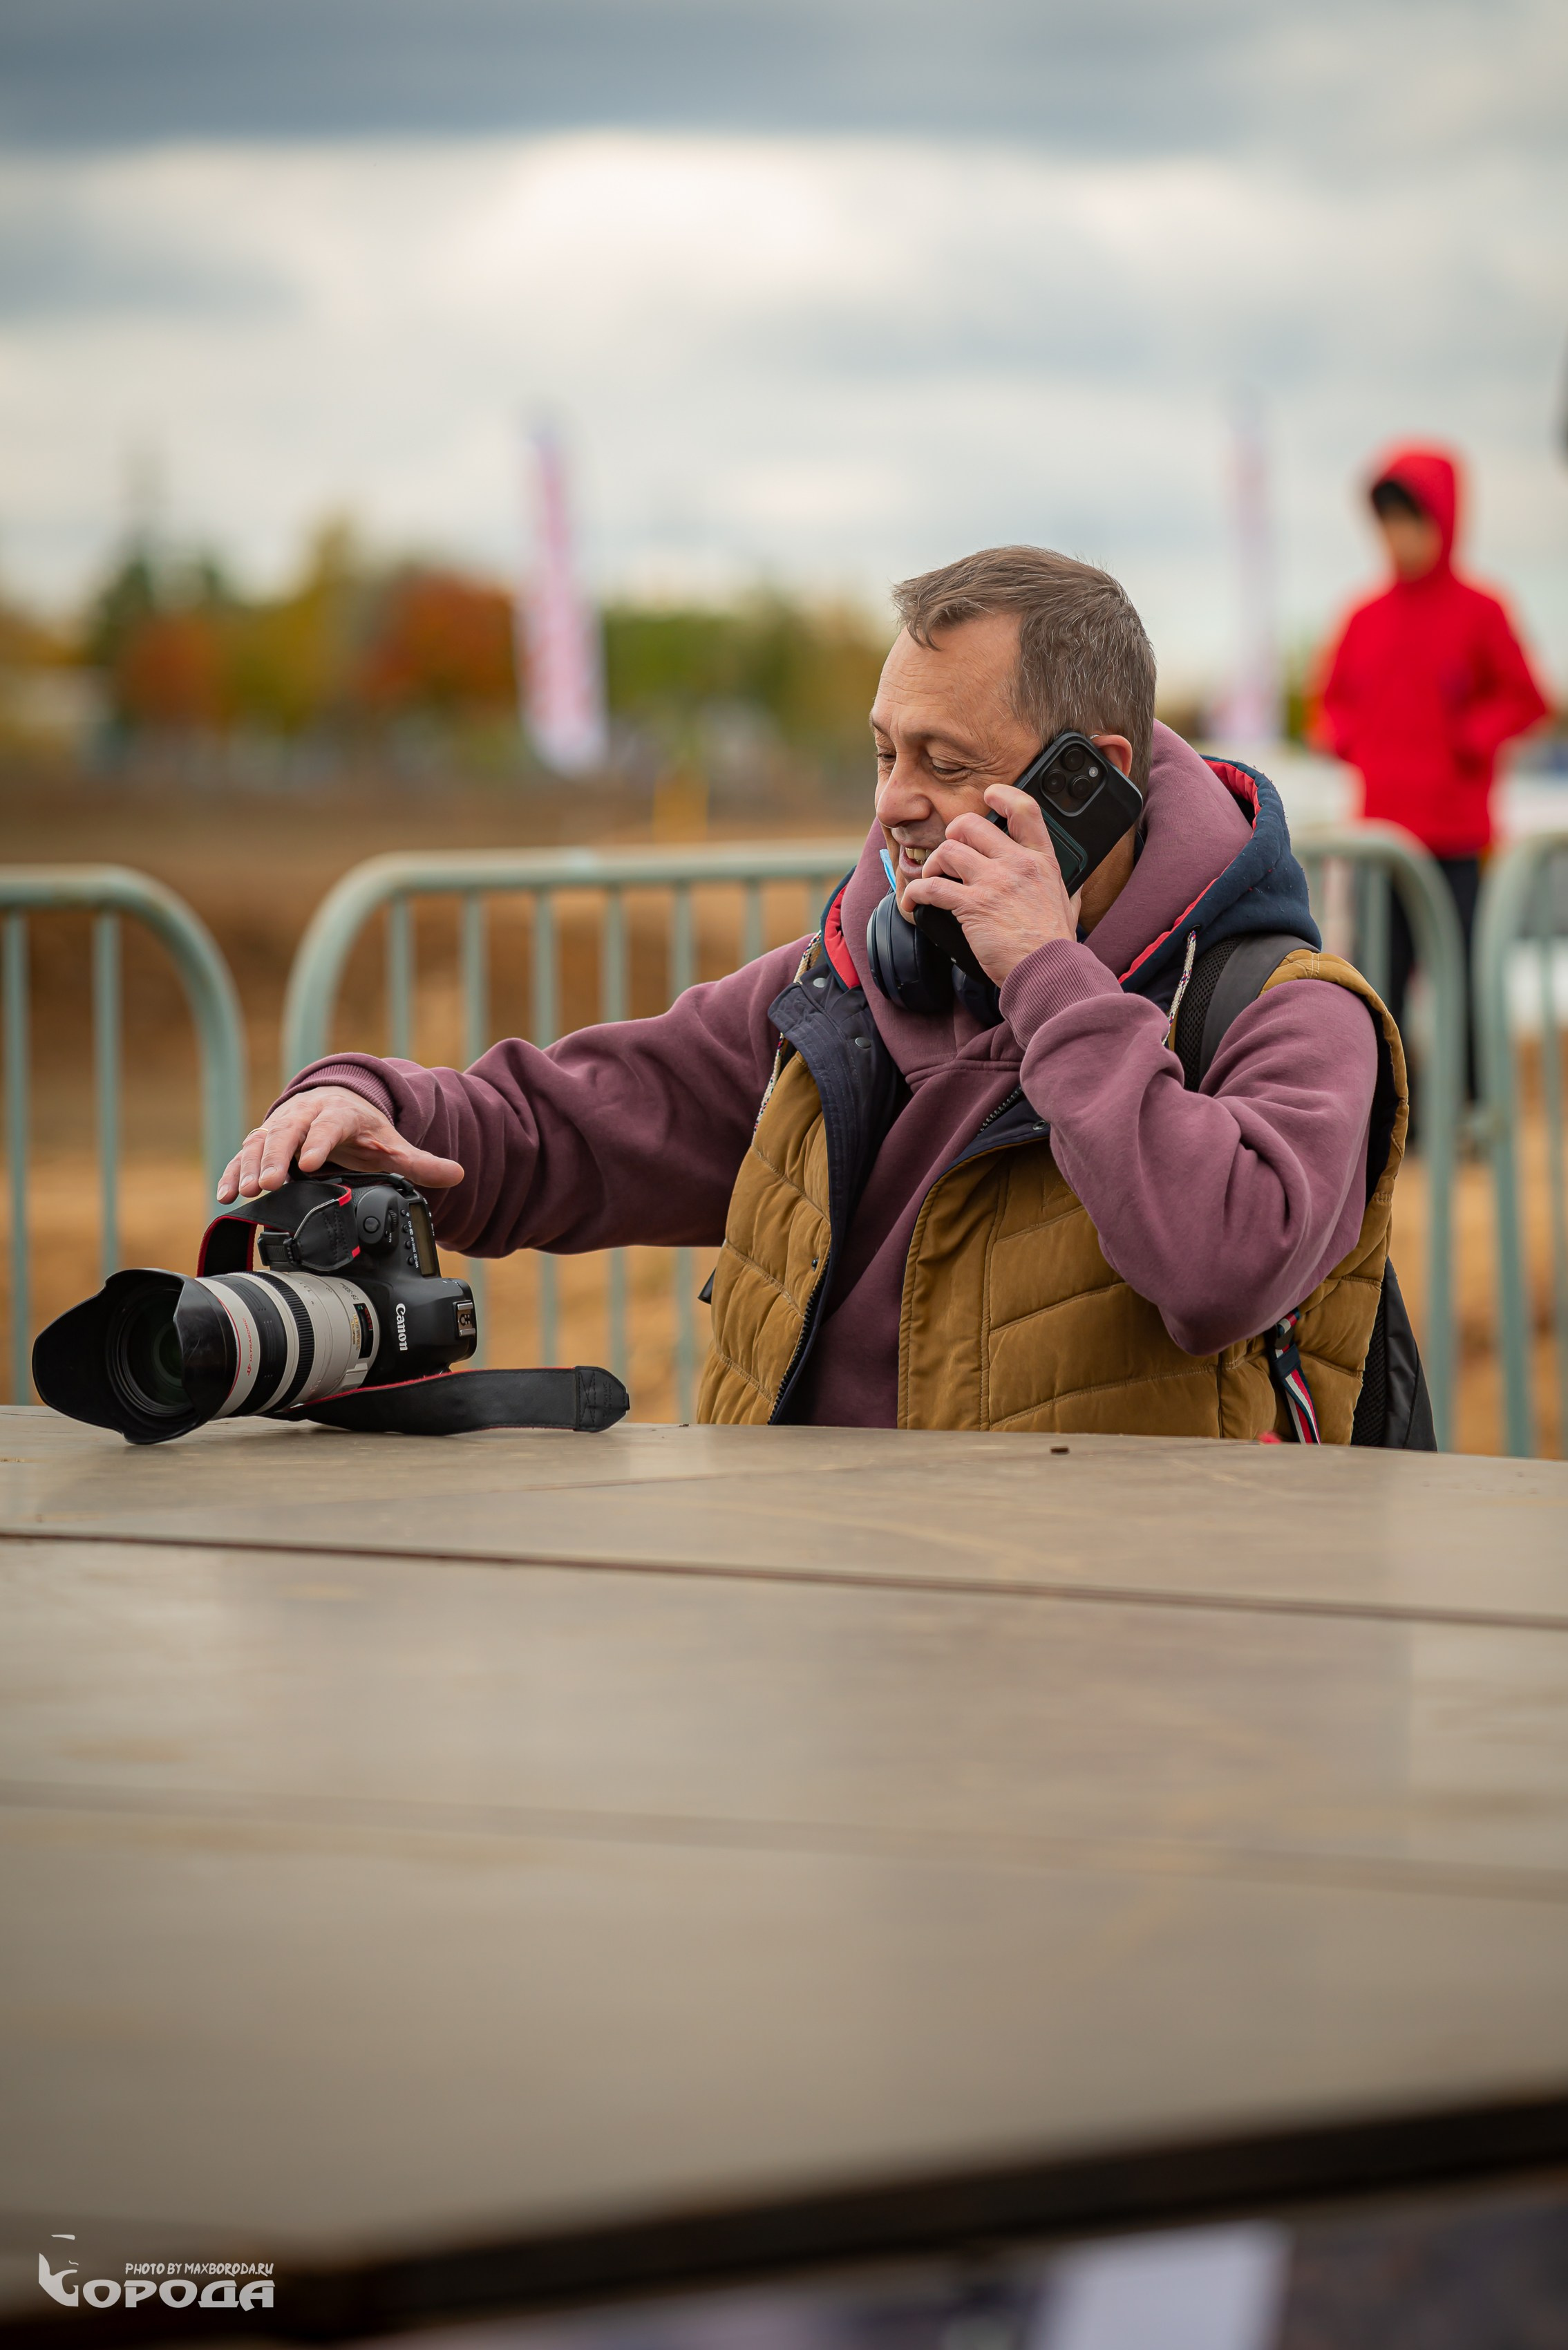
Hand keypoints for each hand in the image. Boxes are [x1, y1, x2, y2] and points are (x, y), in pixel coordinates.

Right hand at [216, 1086, 464, 1203]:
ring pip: (261, 1143)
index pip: (329, 1126)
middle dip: (275, 1157)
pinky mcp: (263, 1140)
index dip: (319, 1143)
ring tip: (244, 1192)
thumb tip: (459, 1174)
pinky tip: (226, 1194)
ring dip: (250, 1167)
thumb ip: (421, 1162)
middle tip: (267, 1184)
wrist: (336, 1102)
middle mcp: (306, 1116)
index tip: (309, 1164)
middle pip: (287, 1133)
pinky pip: (243, 1155)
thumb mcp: (391, 1143)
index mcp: (340, 1114)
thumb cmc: (363, 1128)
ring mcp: (281, 1127)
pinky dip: (233, 1172)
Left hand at [901, 784, 1081, 983]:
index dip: (1003, 795)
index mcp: (1042, 860)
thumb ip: (1066, 887)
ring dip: (932, 865)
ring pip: (947, 851)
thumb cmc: (1055, 944)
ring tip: (931, 880)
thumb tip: (1071, 883)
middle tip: (949, 854)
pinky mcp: (972, 905)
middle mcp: (1017, 864)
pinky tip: (913, 902)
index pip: (1024, 810)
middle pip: (971, 825)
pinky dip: (914, 893)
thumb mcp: (1069, 904)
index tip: (988, 797)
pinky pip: (931, 887)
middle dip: (952, 836)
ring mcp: (994, 882)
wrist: (1048, 970)